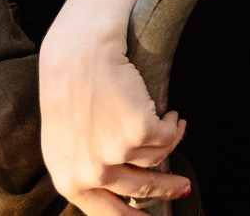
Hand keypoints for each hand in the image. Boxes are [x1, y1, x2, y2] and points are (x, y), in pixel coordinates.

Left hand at [38, 17, 189, 215]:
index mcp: (68, 180)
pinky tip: (170, 112)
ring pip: (158, 159)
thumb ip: (85, 169)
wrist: (79, 50)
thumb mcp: (66, 140)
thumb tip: (120, 190)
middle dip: (168, 189)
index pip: (107, 215)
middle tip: (183, 187)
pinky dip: (173, 124)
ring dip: (169, 142)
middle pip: (142, 190)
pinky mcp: (137, 131)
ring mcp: (114, 154)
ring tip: (170, 124)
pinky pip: (169, 137)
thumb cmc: (70, 87)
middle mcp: (90, 173)